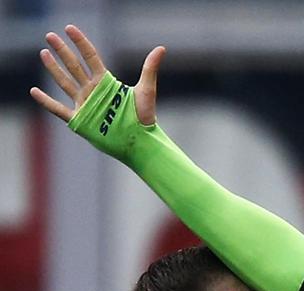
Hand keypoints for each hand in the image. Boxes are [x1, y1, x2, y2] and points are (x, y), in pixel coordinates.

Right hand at [30, 24, 162, 125]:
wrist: (140, 141)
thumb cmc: (145, 117)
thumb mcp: (146, 90)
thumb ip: (150, 69)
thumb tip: (161, 49)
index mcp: (106, 82)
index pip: (90, 57)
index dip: (80, 42)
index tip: (69, 28)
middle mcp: (93, 91)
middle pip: (74, 66)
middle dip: (62, 50)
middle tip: (49, 36)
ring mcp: (85, 104)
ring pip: (64, 82)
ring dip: (53, 68)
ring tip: (43, 53)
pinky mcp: (80, 119)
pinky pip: (58, 109)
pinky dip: (45, 101)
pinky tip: (34, 91)